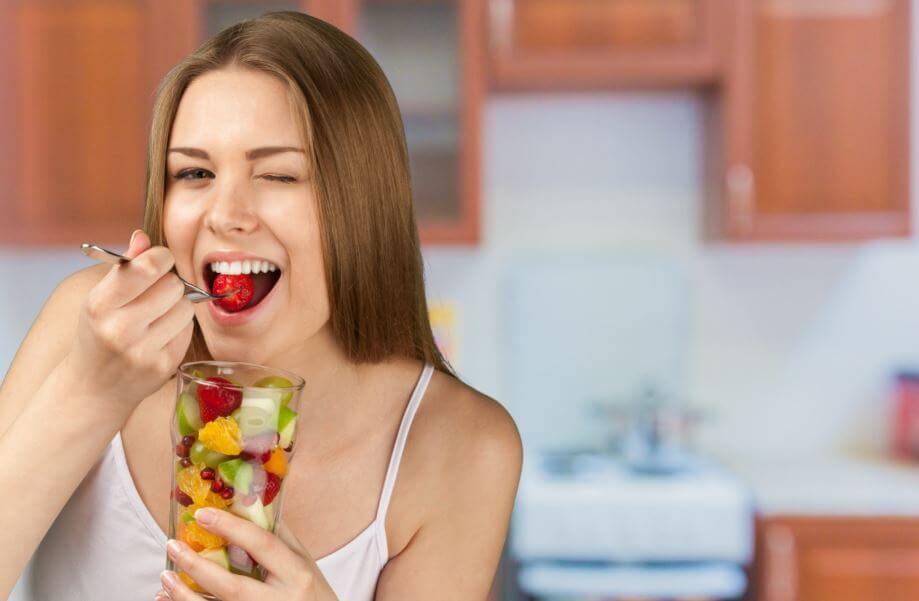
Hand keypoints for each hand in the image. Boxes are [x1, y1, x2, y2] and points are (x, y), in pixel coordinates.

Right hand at [60, 229, 194, 412]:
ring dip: (176, 306)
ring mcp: (144, 351)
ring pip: (185, 307)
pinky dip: (179, 327)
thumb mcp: (100, 299)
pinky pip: (188, 330)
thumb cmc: (98, 334)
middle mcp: (120, 329)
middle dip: (169, 283)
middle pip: (174, 285)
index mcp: (99, 305)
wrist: (93, 389)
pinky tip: (160, 335)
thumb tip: (144, 236)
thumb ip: (125, 267)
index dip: (161, 257)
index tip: (158, 260)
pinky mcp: (164, 366)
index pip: (147, 267)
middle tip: (155, 293)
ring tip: (156, 316)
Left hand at [157, 508, 338, 600]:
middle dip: (198, 567)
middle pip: (233, 587)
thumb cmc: (314, 595)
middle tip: (173, 546)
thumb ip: (281, 537)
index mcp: (298, 575)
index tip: (202, 514)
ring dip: (185, 597)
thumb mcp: (305, 564)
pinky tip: (169, 600)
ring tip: (164, 579)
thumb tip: (250, 504)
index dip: (231, 528)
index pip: (263, 546)